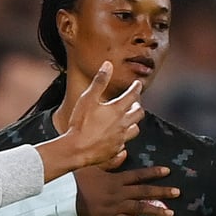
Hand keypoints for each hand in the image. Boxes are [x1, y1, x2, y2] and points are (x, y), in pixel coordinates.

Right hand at [37, 61, 143, 179]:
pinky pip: (124, 145)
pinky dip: (123, 140)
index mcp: (117, 110)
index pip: (132, 95)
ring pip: (134, 130)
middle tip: (135, 102)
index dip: (136, 88)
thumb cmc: (81, 124)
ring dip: (133, 123)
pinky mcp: (115, 151)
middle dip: (138, 106)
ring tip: (129, 120)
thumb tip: (108, 65)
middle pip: (139, 114)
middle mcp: (122, 125)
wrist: (76, 149)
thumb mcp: (88, 98)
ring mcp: (120, 139)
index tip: (137, 84)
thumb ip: (99, 81)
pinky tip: (119, 139)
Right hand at [74, 162, 176, 215]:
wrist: (64, 198)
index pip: (138, 175)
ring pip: (140, 208)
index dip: (153, 173)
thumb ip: (109, 162)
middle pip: (144, 192)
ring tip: (171, 213)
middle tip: (177, 193)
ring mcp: (115, 207)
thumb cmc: (75, 181)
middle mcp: (119, 193)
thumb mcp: (93, 167)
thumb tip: (124, 153)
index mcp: (115, 179)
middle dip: (162, 192)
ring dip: (156, 210)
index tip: (168, 172)